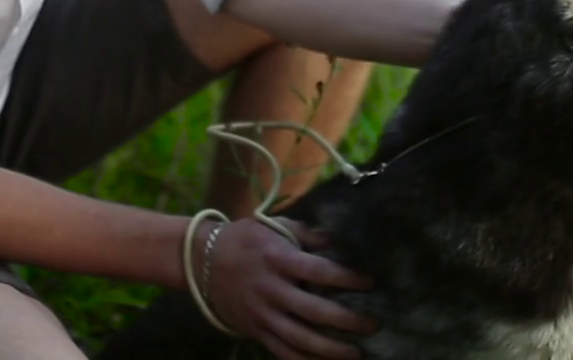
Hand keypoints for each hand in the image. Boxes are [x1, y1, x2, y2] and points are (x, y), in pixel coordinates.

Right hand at [202, 217, 377, 359]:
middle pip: (314, 311)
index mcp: (278, 259)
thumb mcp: (273, 226)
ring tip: (356, 353)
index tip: (370, 283)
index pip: (320, 271)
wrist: (200, 260)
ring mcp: (261, 314)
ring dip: (330, 349)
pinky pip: (281, 352)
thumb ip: (307, 234)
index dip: (347, 279)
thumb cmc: (244, 238)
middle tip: (372, 325)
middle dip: (346, 321)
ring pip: (300, 338)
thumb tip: (338, 240)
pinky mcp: (254, 330)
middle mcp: (271, 289)